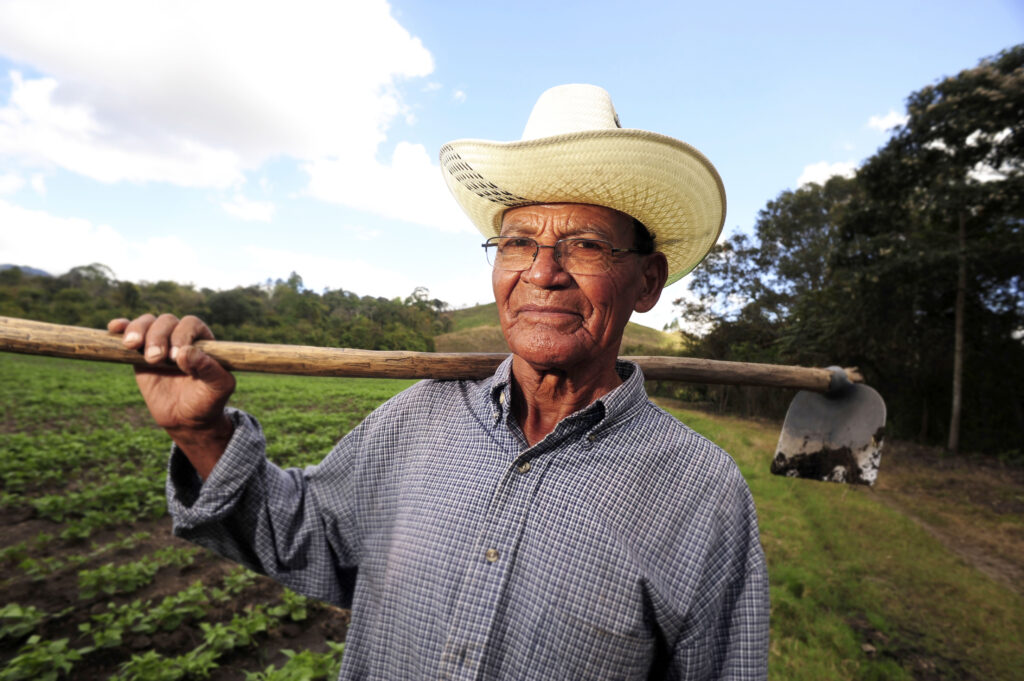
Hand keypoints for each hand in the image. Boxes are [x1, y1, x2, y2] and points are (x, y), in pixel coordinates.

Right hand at [108, 314, 235, 477]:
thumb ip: (209, 369)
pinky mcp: (139, 353)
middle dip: (158, 337)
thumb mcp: (218, 388)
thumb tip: (186, 352)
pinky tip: (114, 328)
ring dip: (138, 330)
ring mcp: (159, 342)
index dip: (182, 336)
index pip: (191, 324)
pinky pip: (129, 333)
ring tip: (133, 346)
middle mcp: (181, 336)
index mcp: (202, 340)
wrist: (186, 418)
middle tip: (155, 359)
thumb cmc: (207, 400)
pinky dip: (121, 327)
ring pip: (147, 323)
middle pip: (166, 321)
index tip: (175, 357)